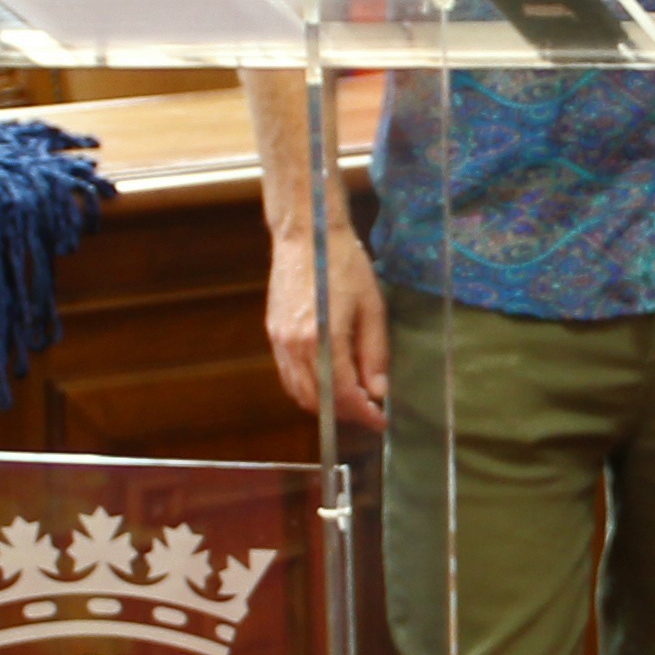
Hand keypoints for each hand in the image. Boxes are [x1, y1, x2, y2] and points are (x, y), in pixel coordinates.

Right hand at [267, 221, 389, 428]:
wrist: (306, 234)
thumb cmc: (343, 264)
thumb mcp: (372, 307)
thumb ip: (375, 353)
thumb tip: (378, 392)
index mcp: (323, 339)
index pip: (343, 395)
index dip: (364, 414)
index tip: (381, 420)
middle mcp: (296, 346)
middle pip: (319, 401)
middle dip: (346, 413)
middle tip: (370, 410)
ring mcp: (280, 341)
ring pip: (299, 393)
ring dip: (325, 405)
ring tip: (351, 399)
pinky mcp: (273, 334)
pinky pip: (288, 376)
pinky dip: (307, 389)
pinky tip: (327, 382)